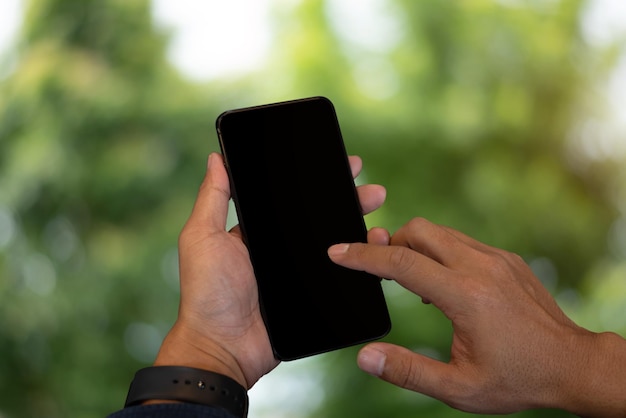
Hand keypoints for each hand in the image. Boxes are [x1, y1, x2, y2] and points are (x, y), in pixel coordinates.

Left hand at [154, 153, 385, 388]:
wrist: (223, 348)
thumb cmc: (207, 293)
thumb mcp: (202, 237)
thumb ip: (212, 199)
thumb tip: (216, 157)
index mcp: (258, 231)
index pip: (292, 200)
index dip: (316, 182)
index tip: (340, 166)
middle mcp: (281, 250)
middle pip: (321, 219)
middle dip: (348, 201)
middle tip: (371, 190)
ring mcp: (300, 274)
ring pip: (336, 246)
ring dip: (359, 230)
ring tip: (379, 220)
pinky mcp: (313, 298)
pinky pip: (340, 278)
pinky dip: (360, 265)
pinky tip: (377, 252)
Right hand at [328, 218, 625, 415]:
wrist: (572, 365)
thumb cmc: (517, 379)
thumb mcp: (458, 388)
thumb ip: (407, 371)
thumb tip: (366, 355)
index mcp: (465, 295)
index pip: (401, 263)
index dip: (362, 257)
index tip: (337, 252)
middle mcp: (480, 266)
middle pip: (419, 231)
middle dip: (389, 242)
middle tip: (377, 267)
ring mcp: (496, 258)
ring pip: (440, 233)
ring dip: (415, 247)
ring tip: (412, 283)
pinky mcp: (506, 259)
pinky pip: (461, 242)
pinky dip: (440, 253)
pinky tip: (443, 285)